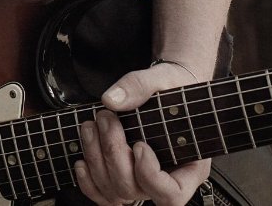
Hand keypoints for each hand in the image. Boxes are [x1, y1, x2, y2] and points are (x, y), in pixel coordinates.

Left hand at [75, 61, 209, 205]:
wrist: (162, 86)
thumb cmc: (171, 87)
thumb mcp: (163, 79)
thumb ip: (140, 86)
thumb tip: (112, 100)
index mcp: (189, 165)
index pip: (172, 194)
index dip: (150, 175)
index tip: (139, 144)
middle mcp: (165, 178)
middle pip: (134, 189)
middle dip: (113, 153)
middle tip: (106, 119)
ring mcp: (141, 180)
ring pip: (114, 192)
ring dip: (95, 158)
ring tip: (92, 126)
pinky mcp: (122, 175)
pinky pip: (103, 195)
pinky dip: (88, 181)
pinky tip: (82, 159)